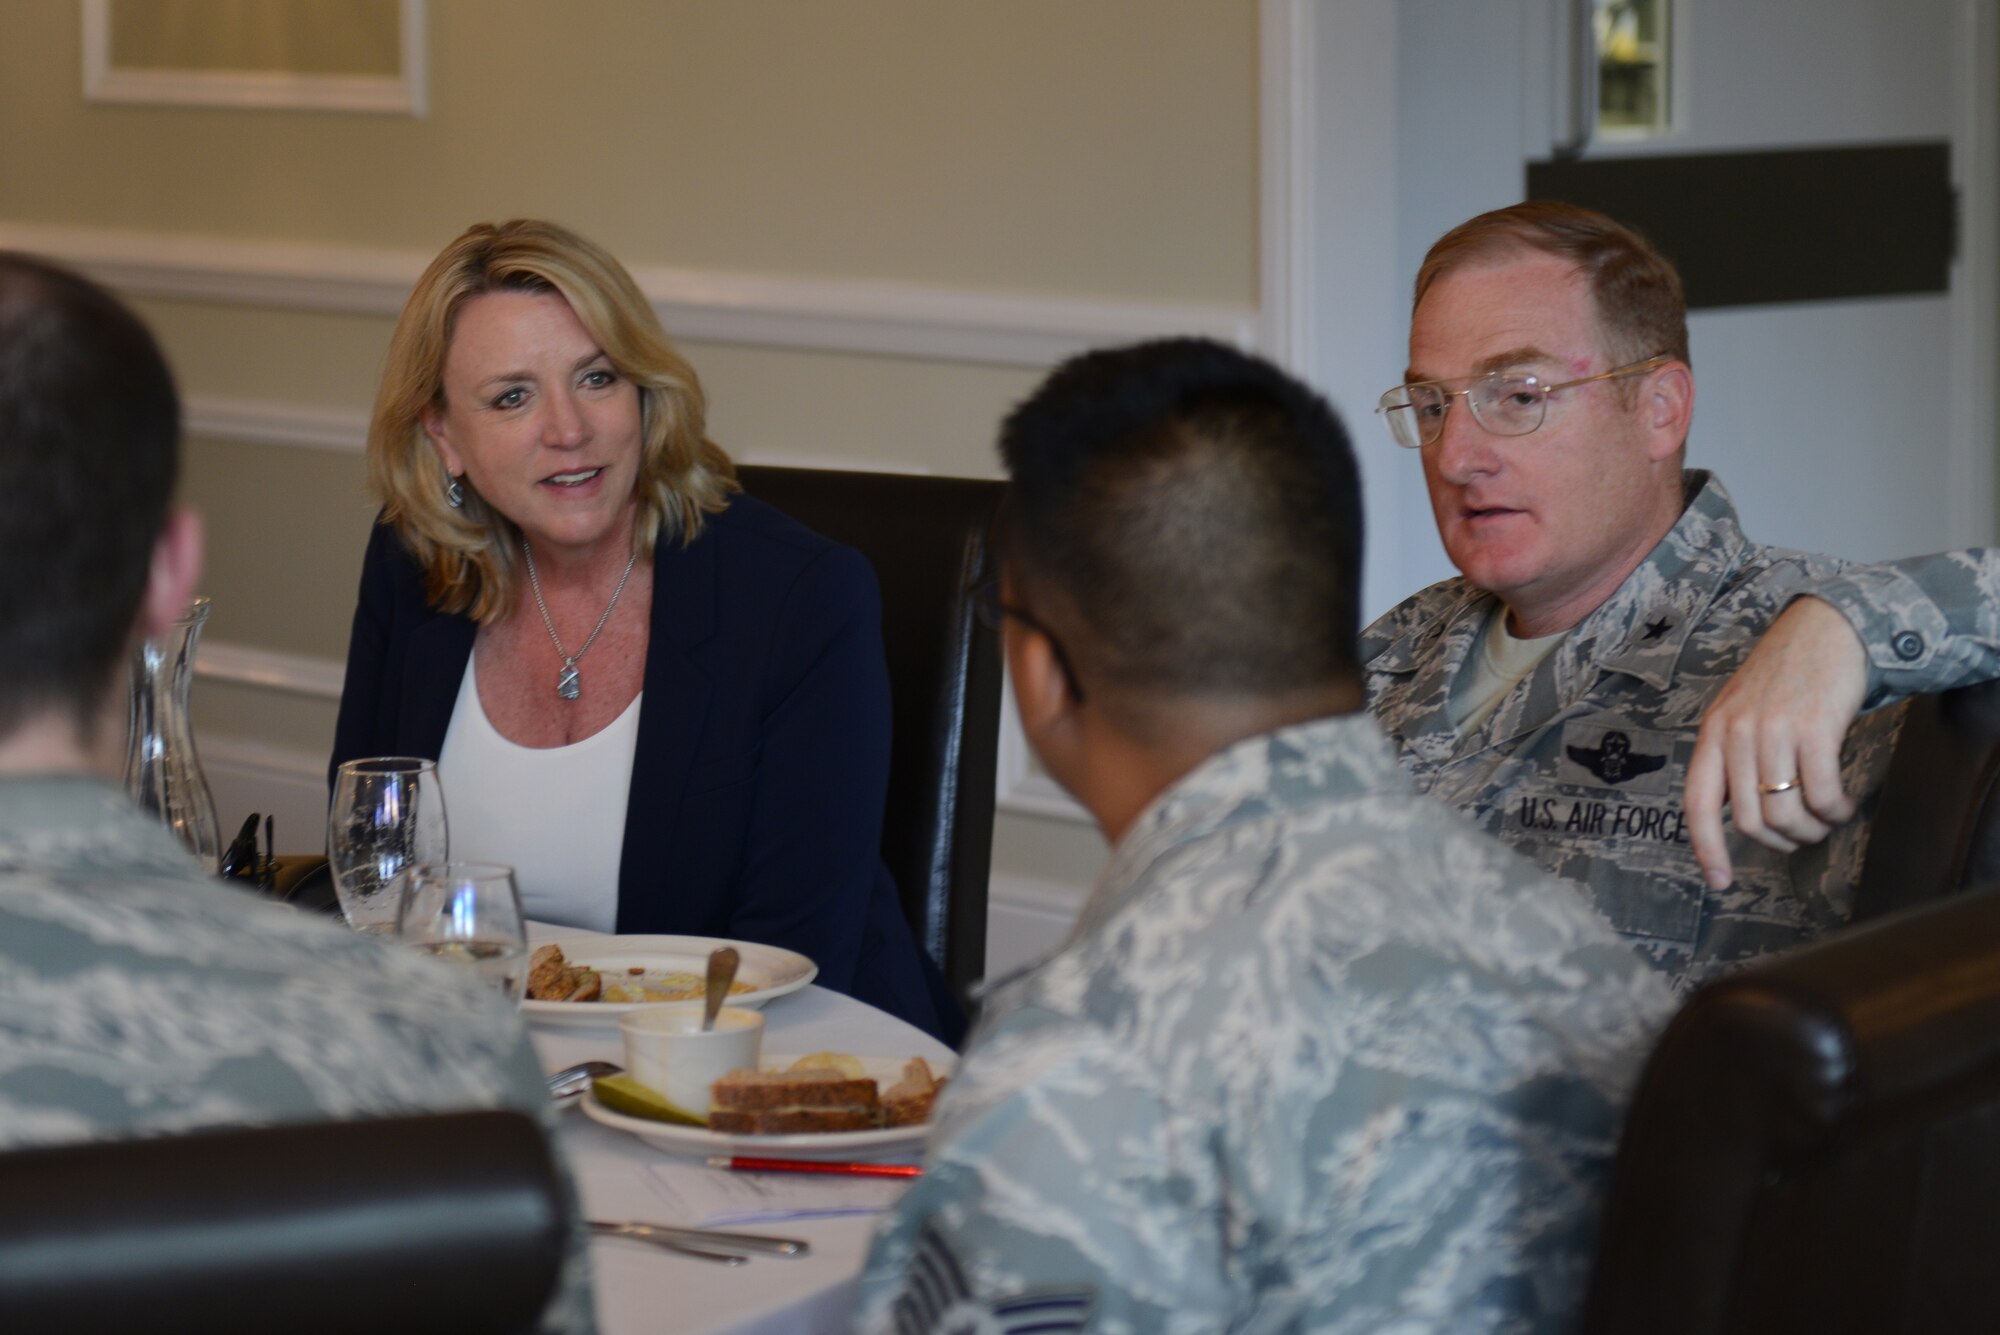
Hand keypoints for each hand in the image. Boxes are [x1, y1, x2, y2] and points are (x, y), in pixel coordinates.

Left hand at [1687, 597, 1868, 888]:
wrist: (1827, 629)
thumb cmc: (1786, 677)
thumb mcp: (1742, 712)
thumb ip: (1734, 757)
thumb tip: (1738, 815)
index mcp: (1712, 733)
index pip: (1698, 804)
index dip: (1706, 849)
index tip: (1718, 882)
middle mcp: (1736, 733)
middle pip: (1751, 821)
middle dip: (1782, 842)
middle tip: (1803, 836)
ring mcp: (1773, 730)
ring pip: (1786, 813)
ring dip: (1813, 830)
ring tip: (1828, 819)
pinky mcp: (1814, 728)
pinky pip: (1822, 794)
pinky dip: (1836, 811)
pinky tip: (1844, 804)